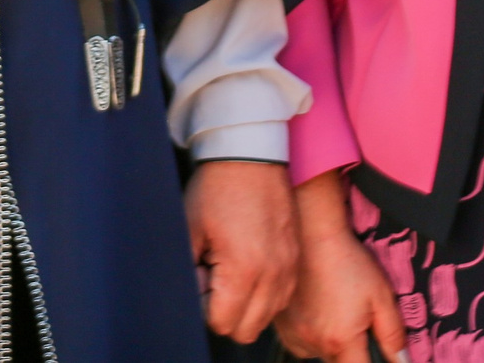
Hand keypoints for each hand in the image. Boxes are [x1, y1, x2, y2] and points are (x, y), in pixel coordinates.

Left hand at [185, 160, 300, 341]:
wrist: (251, 153)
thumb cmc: (217, 187)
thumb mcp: (190, 229)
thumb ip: (188, 269)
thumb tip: (192, 293)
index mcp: (243, 270)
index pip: (222, 323)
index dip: (203, 307)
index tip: (200, 278)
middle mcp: (272, 274)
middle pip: (246, 329)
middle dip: (225, 313)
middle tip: (212, 278)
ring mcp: (288, 267)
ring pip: (266, 317)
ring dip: (246, 306)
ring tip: (231, 271)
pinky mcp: (295, 258)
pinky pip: (281, 297)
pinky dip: (264, 293)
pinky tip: (248, 265)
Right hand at [275, 171, 406, 362]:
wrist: (311, 234)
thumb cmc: (346, 261)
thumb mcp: (381, 296)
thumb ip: (393, 334)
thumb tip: (402, 360)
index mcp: (341, 340)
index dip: (371, 361)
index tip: (373, 351)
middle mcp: (315, 343)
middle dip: (351, 350)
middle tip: (355, 320)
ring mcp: (294, 335)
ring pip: (320, 353)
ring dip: (331, 343)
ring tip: (336, 311)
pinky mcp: (281, 325)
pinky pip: (302, 343)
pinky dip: (313, 334)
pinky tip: (319, 311)